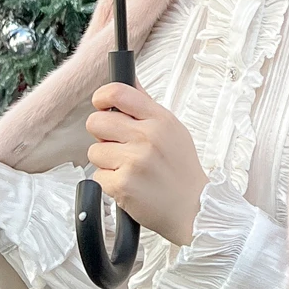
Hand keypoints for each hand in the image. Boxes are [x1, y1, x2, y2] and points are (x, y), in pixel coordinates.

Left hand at [86, 82, 208, 246]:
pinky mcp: (122, 185)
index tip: (101, 105)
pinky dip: (110, 183)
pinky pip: (97, 176)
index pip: (118, 92)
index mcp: (159, 120)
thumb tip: (130, 79)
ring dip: (106, 162)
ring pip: (94, 151)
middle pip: (96, 121)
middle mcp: (146, 138)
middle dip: (101, 134)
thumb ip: (146, 105)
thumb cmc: (182, 171)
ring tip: (129, 169)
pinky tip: (129, 184)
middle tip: (118, 145)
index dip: (101, 97)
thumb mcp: (173, 130)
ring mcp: (133, 162)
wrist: (194, 209)